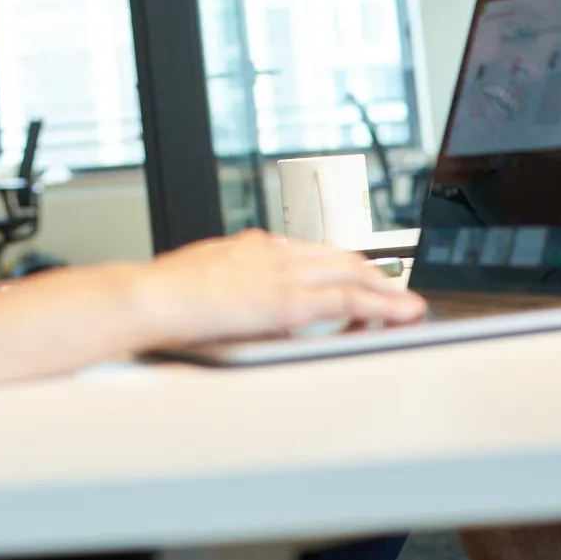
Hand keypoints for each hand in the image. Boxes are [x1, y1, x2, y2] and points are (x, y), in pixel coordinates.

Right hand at [137, 229, 425, 346]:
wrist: (150, 297)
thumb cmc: (165, 293)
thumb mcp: (203, 271)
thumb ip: (230, 270)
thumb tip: (243, 271)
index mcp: (253, 246)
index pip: (311, 251)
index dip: (341, 264)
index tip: (358, 273)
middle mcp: (275, 253)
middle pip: (340, 257)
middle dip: (374, 273)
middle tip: (397, 288)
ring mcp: (284, 274)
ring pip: (353, 273)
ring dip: (387, 289)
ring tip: (410, 304)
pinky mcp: (289, 302)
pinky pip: (348, 300)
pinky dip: (382, 305)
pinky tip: (401, 313)